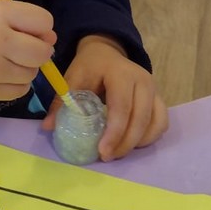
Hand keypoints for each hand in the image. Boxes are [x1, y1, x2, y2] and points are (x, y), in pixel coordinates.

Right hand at [0, 0, 56, 102]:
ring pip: (32, 74)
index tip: (27, 29)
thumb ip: (24, 19)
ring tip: (7, 60)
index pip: (44, 22)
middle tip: (20, 48)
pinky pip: (20, 91)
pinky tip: (1, 73)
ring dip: (26, 68)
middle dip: (38, 50)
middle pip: (42, 52)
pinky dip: (16, 83)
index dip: (40, 27)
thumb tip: (51, 41)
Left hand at [42, 35, 167, 160]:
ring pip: (155, 123)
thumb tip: (49, 127)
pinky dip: (149, 137)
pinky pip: (161, 123)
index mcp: (121, 73)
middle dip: (125, 143)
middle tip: (107, 157)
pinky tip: (131, 143)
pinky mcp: (158, 98)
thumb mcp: (73, 78)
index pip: (122, 106)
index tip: (102, 151)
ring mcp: (154, 89)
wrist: (107, 52)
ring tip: (117, 151)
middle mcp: (143, 80)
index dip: (114, 132)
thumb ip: (63, 101)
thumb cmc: (89, 66)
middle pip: (141, 119)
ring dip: (138, 142)